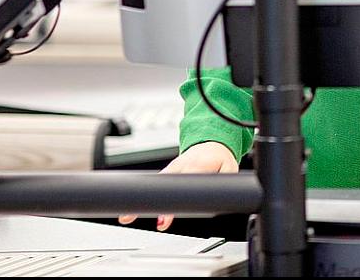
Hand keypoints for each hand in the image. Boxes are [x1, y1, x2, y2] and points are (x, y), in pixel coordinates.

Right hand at [118, 141, 238, 230]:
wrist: (212, 141)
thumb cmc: (220, 157)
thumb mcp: (230, 169)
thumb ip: (225, 182)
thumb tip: (222, 196)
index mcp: (200, 164)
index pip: (187, 182)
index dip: (179, 198)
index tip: (169, 215)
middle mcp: (183, 164)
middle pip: (166, 185)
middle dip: (156, 203)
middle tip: (148, 219)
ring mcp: (173, 167)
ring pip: (156, 184)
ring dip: (142, 200)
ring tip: (129, 217)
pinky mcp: (168, 171)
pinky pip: (157, 184)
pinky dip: (146, 196)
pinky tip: (135, 210)